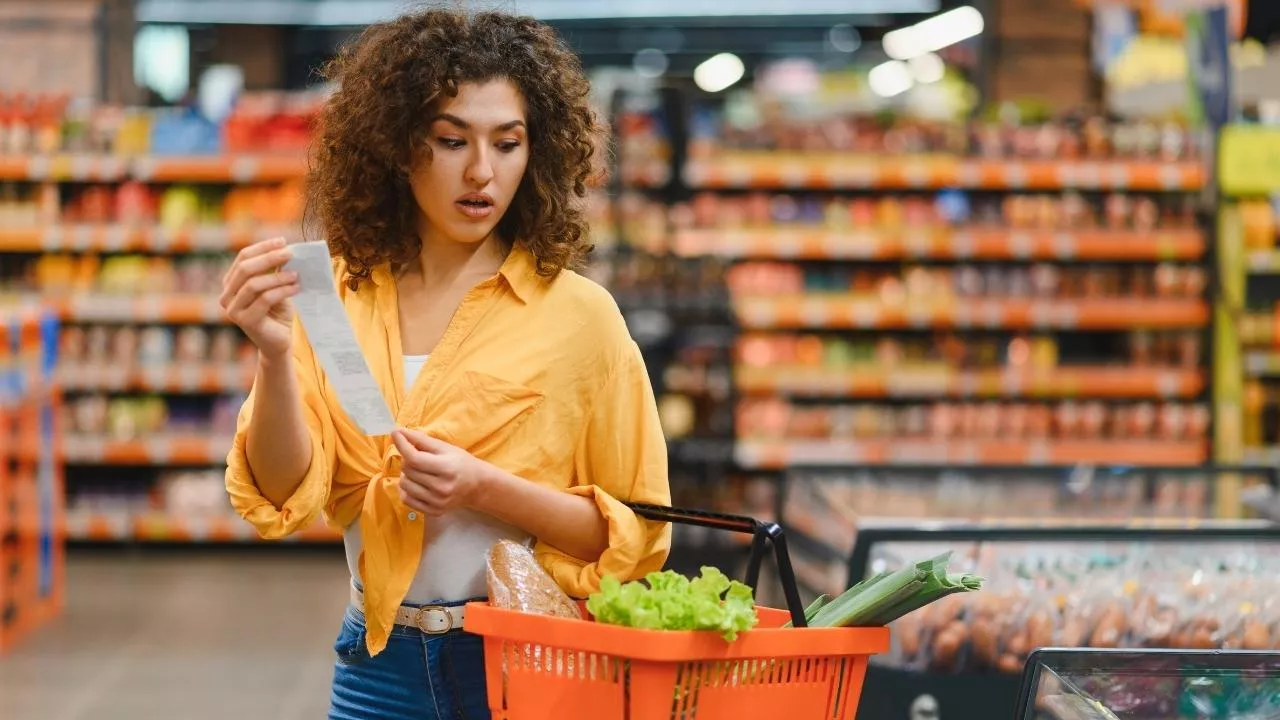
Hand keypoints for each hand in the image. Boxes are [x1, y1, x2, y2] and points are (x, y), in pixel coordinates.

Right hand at [220, 237, 298, 359]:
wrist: (279, 341)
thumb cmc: (277, 311)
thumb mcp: (275, 286)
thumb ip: (274, 270)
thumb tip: (285, 249)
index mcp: (231, 283)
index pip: (243, 257)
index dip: (262, 247)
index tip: (282, 241)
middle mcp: (227, 296)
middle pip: (245, 269)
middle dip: (269, 258)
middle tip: (290, 253)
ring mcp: (233, 310)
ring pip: (253, 284)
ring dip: (277, 276)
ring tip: (296, 274)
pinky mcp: (246, 321)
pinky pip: (264, 300)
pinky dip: (282, 291)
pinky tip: (296, 288)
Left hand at [392, 428, 488, 516]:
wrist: (477, 486)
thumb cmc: (461, 462)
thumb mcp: (445, 448)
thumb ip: (421, 440)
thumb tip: (398, 432)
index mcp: (446, 468)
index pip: (414, 458)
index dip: (402, 445)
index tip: (395, 434)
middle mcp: (441, 487)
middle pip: (408, 470)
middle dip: (408, 459)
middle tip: (418, 457)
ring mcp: (437, 501)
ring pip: (404, 484)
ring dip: (407, 474)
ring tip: (419, 471)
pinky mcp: (433, 510)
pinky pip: (406, 500)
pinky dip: (406, 489)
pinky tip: (416, 483)